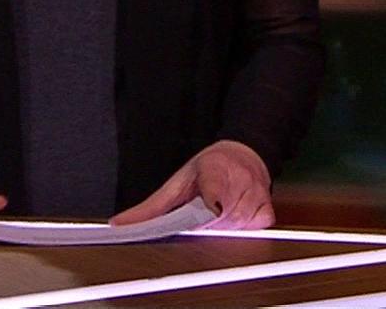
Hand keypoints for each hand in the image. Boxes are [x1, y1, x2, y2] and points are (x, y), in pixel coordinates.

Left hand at [110, 140, 272, 230]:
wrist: (242, 155)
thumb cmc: (208, 169)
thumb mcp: (177, 182)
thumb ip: (150, 208)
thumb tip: (119, 224)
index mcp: (214, 168)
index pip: (215, 190)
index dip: (213, 203)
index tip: (212, 208)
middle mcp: (239, 180)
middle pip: (222, 218)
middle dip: (207, 226)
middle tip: (200, 220)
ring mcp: (256, 194)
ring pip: (236, 227)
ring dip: (222, 230)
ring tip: (215, 218)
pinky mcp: (266, 208)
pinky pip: (254, 229)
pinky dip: (240, 230)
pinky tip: (233, 221)